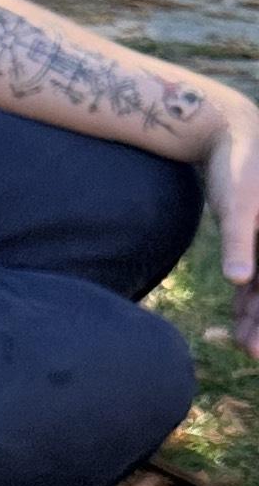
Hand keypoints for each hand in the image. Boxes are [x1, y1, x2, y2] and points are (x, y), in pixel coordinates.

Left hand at [201, 86, 258, 349]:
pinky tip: (239, 320)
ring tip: (243, 343)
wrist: (230, 134)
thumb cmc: (238, 165)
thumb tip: (239, 280)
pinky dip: (249, 297)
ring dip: (257, 315)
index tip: (257, 346)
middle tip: (251, 351)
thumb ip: (239, 241)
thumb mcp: (238, 203)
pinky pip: (258, 274)